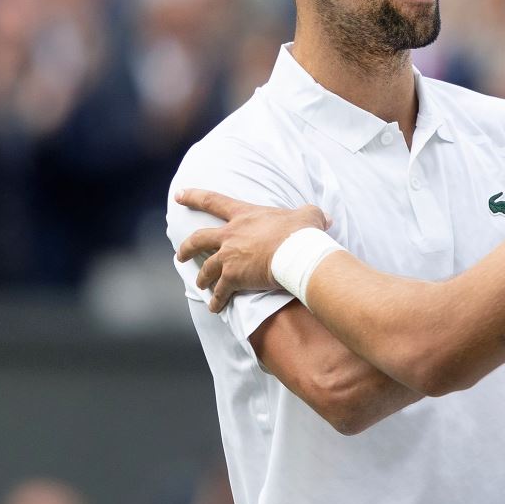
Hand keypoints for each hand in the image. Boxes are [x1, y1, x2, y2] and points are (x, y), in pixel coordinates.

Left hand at [175, 188, 330, 312]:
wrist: (297, 252)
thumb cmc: (302, 231)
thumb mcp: (308, 215)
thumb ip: (311, 214)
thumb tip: (326, 219)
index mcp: (244, 215)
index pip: (213, 201)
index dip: (194, 196)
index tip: (178, 196)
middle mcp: (231, 235)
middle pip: (198, 239)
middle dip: (187, 248)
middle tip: (181, 254)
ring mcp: (229, 257)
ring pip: (207, 269)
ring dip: (202, 277)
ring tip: (200, 285)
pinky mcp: (233, 278)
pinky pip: (220, 292)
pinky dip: (216, 301)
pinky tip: (215, 308)